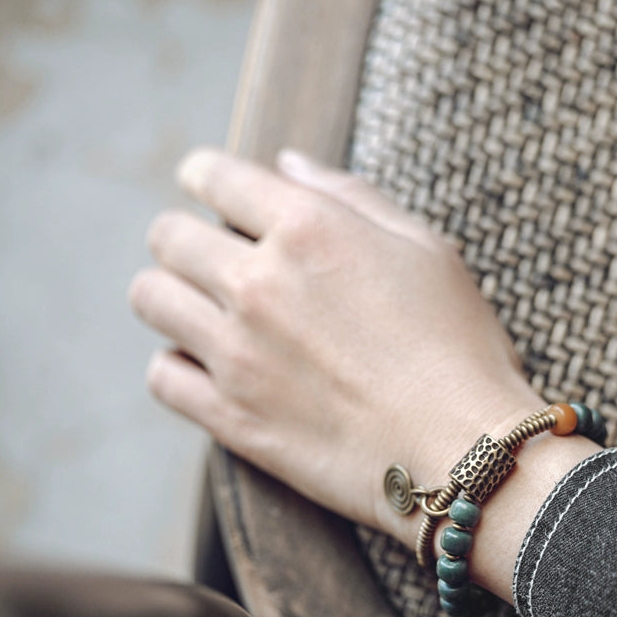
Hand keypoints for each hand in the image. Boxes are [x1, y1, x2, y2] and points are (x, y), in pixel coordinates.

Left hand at [129, 148, 544, 551]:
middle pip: (168, 236)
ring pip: (151, 298)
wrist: (465, 451)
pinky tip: (209, 366)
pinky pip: (162, 376)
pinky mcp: (231, 416)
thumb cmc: (459, 346)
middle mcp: (259, 282)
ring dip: (172, 295)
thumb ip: (350, 195)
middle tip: (215, 257)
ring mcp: (237, 353)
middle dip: (185, 237)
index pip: (213, 175)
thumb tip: (287, 164)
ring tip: (206, 310)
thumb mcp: (424, 248)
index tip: (205, 186)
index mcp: (309, 228)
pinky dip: (177, 365)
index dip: (203, 174)